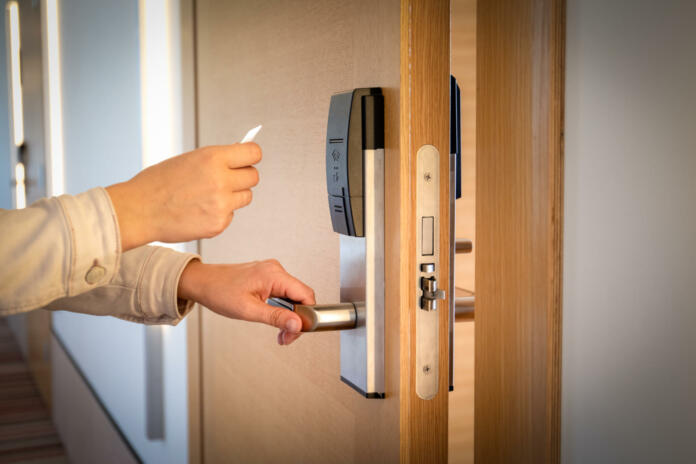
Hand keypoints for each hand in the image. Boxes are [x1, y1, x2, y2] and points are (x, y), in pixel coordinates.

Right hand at [106, 144, 260, 250]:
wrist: (139, 211)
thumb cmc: (159, 183)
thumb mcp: (189, 160)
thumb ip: (216, 160)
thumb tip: (240, 159)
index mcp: (213, 158)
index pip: (254, 153)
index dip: (251, 156)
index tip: (247, 160)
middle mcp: (221, 180)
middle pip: (253, 177)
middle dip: (243, 177)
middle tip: (228, 179)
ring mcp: (221, 205)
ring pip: (245, 197)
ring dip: (234, 196)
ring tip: (210, 196)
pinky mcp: (218, 225)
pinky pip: (230, 215)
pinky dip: (220, 213)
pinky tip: (199, 211)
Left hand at [177, 259, 315, 344]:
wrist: (202, 282)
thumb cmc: (219, 292)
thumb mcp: (248, 310)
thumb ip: (275, 317)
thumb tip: (297, 324)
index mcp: (274, 275)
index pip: (305, 294)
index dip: (306, 316)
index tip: (297, 331)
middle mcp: (276, 270)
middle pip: (301, 297)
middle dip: (296, 320)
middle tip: (285, 336)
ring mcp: (272, 272)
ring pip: (293, 296)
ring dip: (288, 316)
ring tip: (279, 331)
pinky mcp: (267, 277)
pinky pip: (283, 293)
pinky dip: (282, 308)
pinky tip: (273, 318)